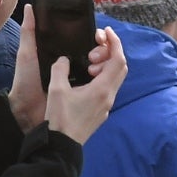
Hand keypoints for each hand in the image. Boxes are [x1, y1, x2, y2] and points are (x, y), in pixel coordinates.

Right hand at [43, 27, 126, 143]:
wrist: (62, 145)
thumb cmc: (59, 118)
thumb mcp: (57, 89)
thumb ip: (61, 69)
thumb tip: (64, 60)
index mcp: (103, 89)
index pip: (118, 60)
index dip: (114, 43)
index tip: (105, 32)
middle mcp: (109, 96)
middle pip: (120, 67)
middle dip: (109, 52)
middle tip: (92, 48)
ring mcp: (107, 104)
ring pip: (114, 78)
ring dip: (104, 65)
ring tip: (88, 63)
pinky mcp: (101, 110)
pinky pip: (107, 87)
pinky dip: (101, 75)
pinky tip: (86, 75)